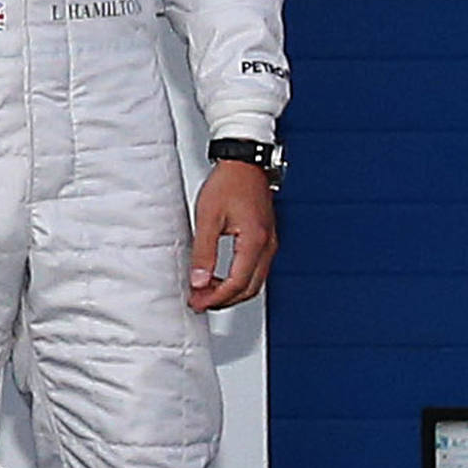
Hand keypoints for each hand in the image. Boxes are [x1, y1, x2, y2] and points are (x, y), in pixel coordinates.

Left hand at [187, 160, 279, 310]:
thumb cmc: (229, 183)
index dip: (216, 298)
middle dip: (224, 300)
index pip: (238, 283)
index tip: (197, 302)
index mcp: (255, 241)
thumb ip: (203, 252)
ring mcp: (270, 244)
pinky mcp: (266, 240)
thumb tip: (199, 280)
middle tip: (199, 303)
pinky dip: (237, 280)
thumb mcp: (207, 217)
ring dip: (230, 292)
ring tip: (205, 292)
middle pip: (249, 288)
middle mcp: (268, 245)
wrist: (245, 164)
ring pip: (254, 282)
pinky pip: (255, 270)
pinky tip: (218, 278)